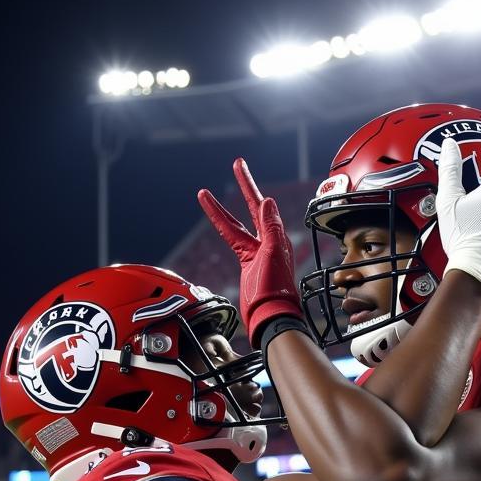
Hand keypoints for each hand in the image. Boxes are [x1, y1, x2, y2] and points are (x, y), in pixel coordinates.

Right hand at [198, 158, 301, 344]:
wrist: (270, 316)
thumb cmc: (274, 289)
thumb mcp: (273, 253)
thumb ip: (271, 228)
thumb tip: (268, 202)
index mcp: (274, 238)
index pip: (259, 205)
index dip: (248, 185)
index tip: (238, 166)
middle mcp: (267, 242)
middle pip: (251, 209)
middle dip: (244, 187)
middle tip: (237, 164)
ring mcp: (256, 253)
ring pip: (236, 225)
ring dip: (222, 209)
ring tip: (205, 194)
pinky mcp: (247, 265)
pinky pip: (233, 240)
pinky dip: (224, 228)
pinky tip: (220, 220)